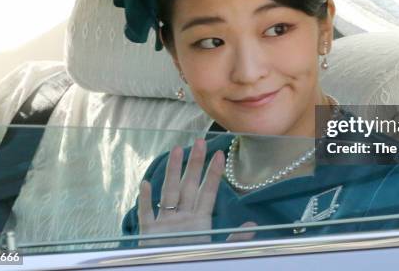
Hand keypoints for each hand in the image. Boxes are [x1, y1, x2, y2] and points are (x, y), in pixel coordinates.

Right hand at [137, 138, 255, 245]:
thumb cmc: (195, 262)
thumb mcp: (217, 251)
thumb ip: (235, 239)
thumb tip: (253, 225)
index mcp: (200, 221)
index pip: (208, 191)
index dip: (213, 173)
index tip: (219, 154)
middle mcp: (183, 217)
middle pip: (189, 185)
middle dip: (194, 163)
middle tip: (199, 141)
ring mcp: (165, 224)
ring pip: (168, 192)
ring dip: (171, 172)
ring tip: (176, 150)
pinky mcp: (149, 234)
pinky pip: (146, 214)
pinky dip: (145, 200)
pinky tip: (145, 184)